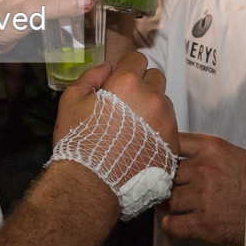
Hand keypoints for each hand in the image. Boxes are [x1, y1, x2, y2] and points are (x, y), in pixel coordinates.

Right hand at [53, 51, 177, 153]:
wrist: (91, 186)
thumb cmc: (78, 142)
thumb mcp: (71, 101)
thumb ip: (90, 77)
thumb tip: (108, 67)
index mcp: (128, 83)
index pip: (138, 59)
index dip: (126, 69)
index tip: (118, 83)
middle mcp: (153, 99)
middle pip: (156, 78)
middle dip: (142, 86)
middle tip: (125, 106)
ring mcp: (167, 123)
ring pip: (165, 104)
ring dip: (152, 109)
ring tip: (132, 130)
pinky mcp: (173, 145)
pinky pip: (170, 129)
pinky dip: (159, 132)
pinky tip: (140, 146)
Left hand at [159, 132, 245, 245]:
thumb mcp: (228, 152)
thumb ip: (201, 152)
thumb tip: (172, 154)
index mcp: (210, 148)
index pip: (171, 143)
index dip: (162, 153)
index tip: (160, 161)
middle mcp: (203, 170)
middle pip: (164, 173)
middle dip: (162, 181)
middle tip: (164, 187)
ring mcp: (202, 197)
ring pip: (165, 200)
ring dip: (166, 204)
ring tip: (171, 205)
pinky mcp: (203, 223)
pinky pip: (172, 225)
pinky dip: (170, 226)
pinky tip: (176, 223)